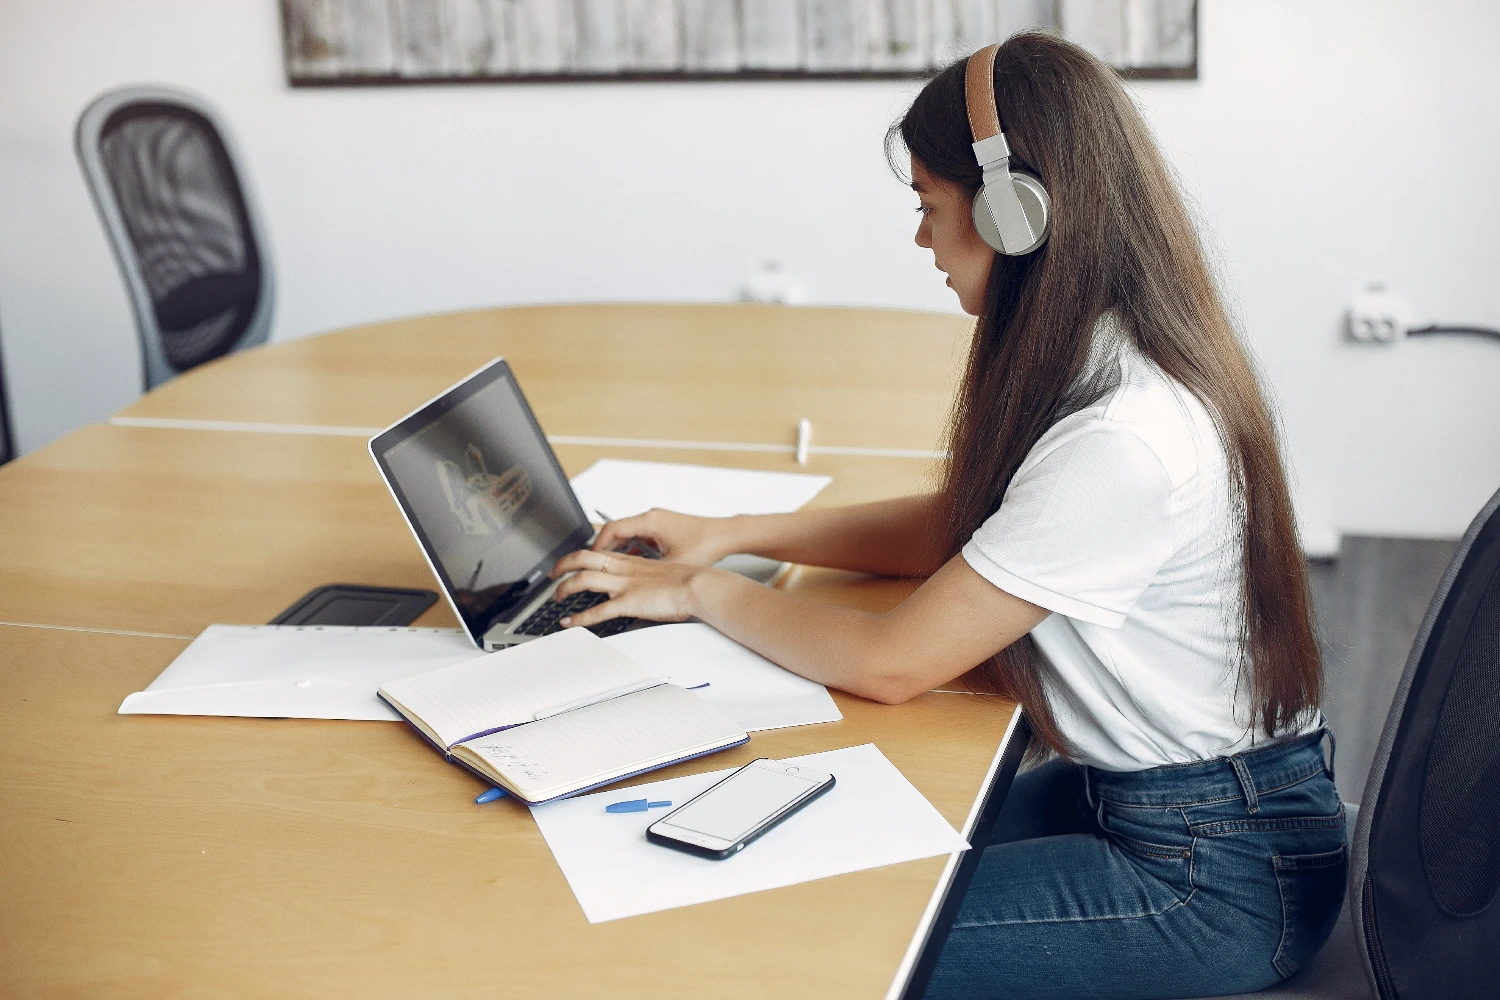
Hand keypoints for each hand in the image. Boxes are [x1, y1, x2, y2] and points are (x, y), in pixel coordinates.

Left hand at [549, 548, 735, 627]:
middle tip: (551, 574)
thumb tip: (644, 588)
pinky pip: (597, 610)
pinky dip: (579, 618)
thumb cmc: (689, 581)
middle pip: (583, 558)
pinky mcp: (629, 602)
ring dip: (565, 588)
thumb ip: (648, 579)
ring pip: (583, 579)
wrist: (700, 585)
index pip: (598, 553)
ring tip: (556, 598)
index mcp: (632, 562)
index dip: (579, 556)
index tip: (570, 562)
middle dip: (562, 564)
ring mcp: (624, 585)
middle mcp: (624, 569)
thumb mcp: (664, 574)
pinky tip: (569, 623)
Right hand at [591, 509, 738, 566]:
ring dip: (618, 551)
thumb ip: (648, 574)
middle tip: (592, 566)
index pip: (612, 529)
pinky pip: (641, 538)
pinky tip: (633, 567)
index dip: (597, 546)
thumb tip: (630, 587)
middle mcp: (651, 518)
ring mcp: (658, 523)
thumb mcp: (673, 564)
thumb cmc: (706, 544)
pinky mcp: (665, 530)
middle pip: (616, 532)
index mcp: (649, 521)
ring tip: (609, 570)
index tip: (589, 561)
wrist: (727, 535)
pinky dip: (633, 551)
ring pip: (628, 536)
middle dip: (603, 550)